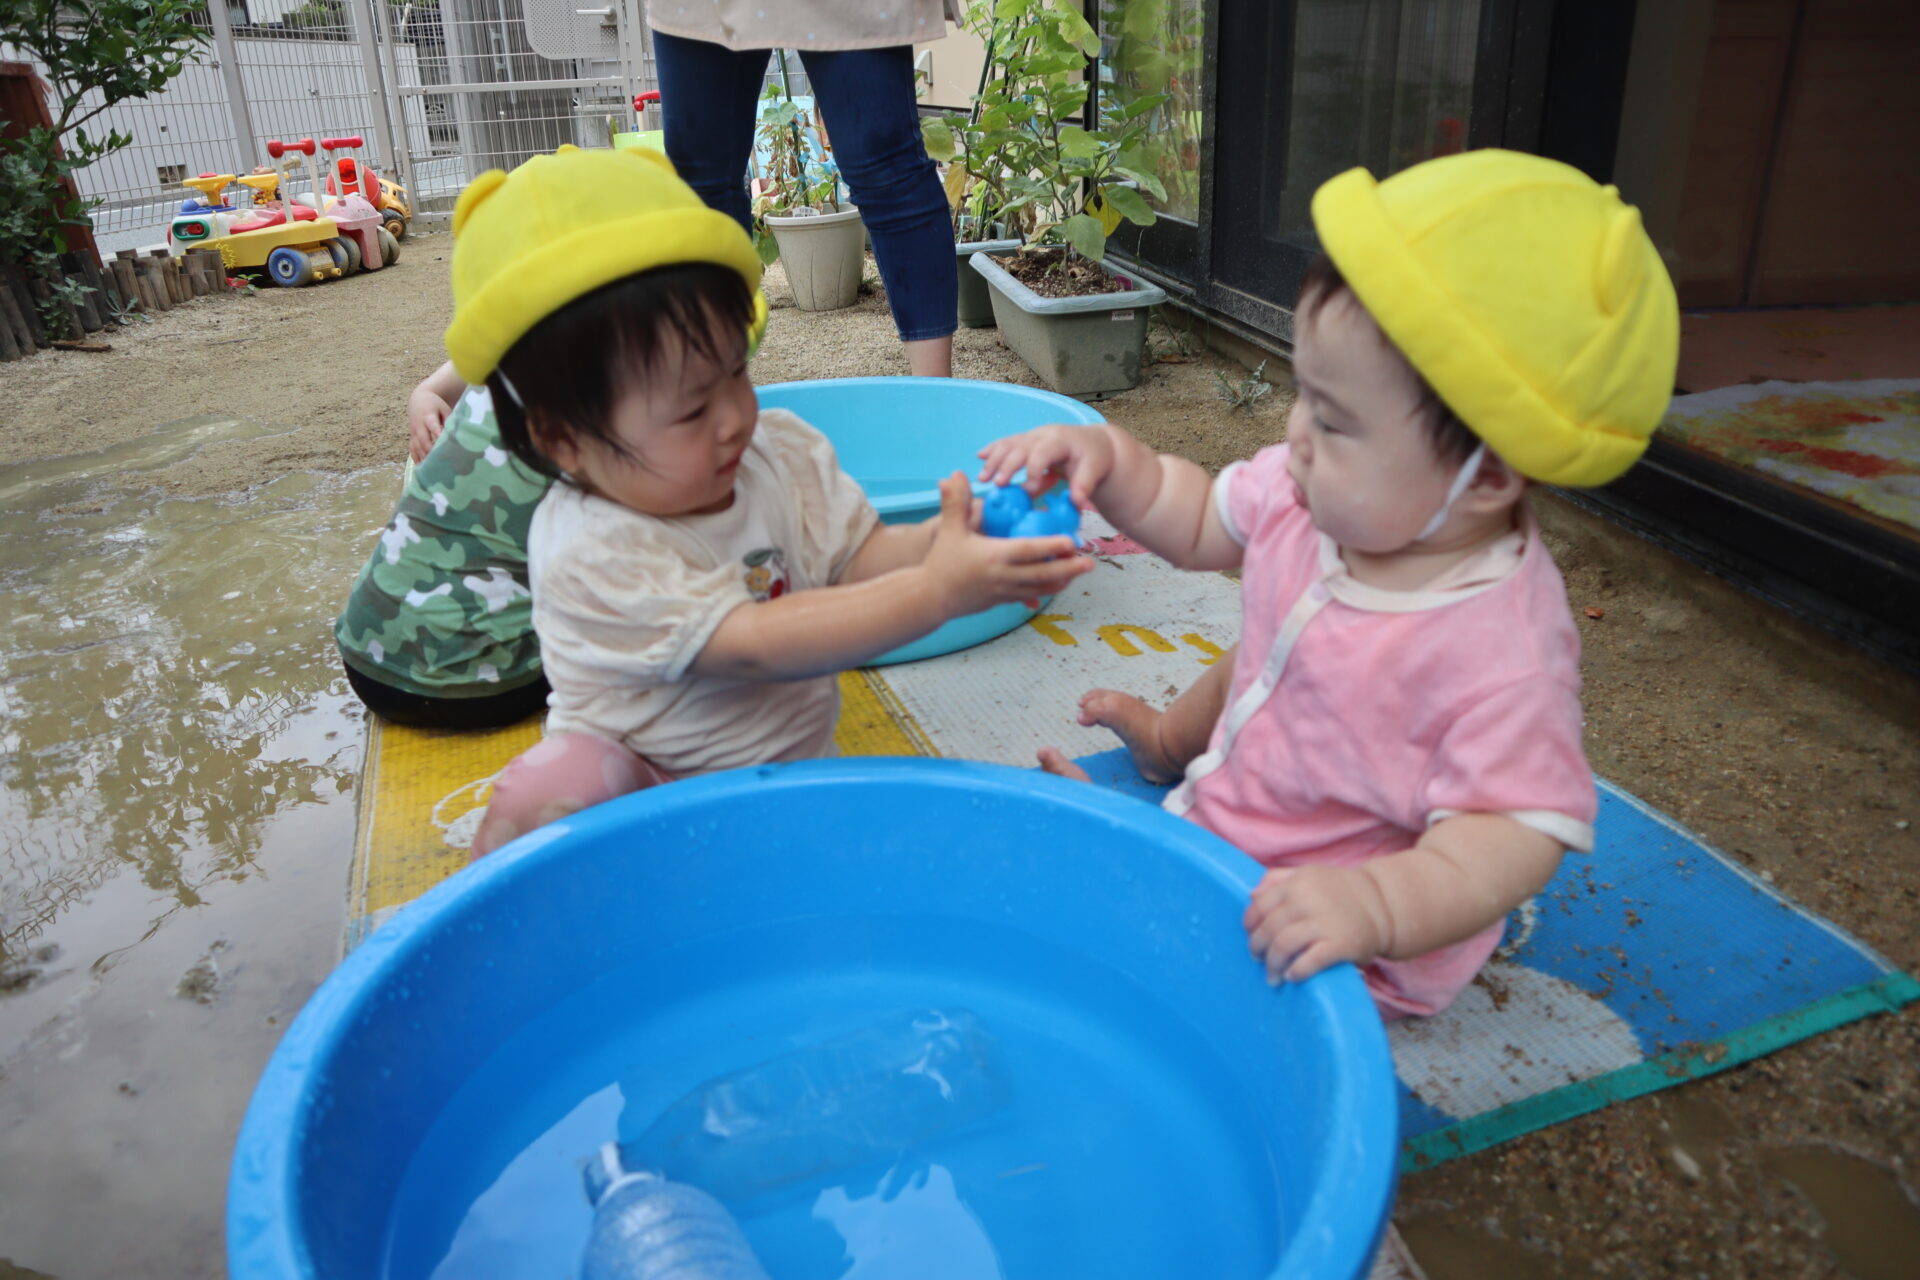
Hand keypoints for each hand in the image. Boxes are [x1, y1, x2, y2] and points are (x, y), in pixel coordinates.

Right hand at [407, 386, 452, 462]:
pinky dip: (416, 458)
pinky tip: (422, 468)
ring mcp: (413, 432)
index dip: (436, 432)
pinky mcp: (411, 437)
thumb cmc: (435, 405)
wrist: (419, 400)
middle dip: (429, 450)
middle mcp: (419, 425)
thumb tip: (456, 435)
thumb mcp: (444, 409)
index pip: (432, 425)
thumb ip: (449, 420)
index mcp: (428, 416)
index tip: (442, 440)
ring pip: (416, 446)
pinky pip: (412, 449)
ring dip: (423, 457)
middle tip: (439, 460)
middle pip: (422, 439)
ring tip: (432, 468)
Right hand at [919, 472, 1090, 617]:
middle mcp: (1003, 576)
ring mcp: (1005, 591)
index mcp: (993, 556)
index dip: (1050, 546)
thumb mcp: (948, 530)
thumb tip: (954, 474)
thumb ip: (954, 502)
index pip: (1027, 550)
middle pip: (1042, 573)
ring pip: (1040, 587)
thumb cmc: (941, 562)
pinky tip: (1060, 584)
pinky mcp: (1003, 601)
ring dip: (1062, 579)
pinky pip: (1030, 596)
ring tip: (1081, 571)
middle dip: (1068, 568)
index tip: (1071, 541)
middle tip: (1090, 562)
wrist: (930, 598)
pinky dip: (1047, 589)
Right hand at [977, 424, 1117, 510]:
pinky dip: (993, 448)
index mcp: (1061, 440)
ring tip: (983, 479)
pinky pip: (1007, 441)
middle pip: (1021, 446)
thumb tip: (1076, 502)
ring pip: (1010, 443)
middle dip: (1007, 465)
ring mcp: (1033, 435)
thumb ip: (1084, 486)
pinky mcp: (1027, 439)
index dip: (1034, 469)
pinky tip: (980, 456)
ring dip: (994, 459)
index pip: (1043, 452)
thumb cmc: (1093, 459)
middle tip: (998, 485)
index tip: (1030, 490)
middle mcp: (1044, 434)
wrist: (1092, 443)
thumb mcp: (1094, 471)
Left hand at [1243, 864, 1393, 984]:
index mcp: (1297, 883)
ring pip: (1282, 945)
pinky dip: (1296, 971)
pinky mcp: (1339, 944)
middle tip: (1258, 960)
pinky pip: (1308, 962)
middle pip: (1269, 928)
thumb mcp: (1310, 875)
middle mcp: (1307, 900)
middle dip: (1258, 948)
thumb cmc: (1342, 892)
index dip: (1250, 925)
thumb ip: (1279, 878)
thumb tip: (1252, 895)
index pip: (1260, 905)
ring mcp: (1323, 922)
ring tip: (1272, 976)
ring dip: (1272, 964)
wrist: (1383, 905)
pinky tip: (1292, 976)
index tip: (1251, 937)